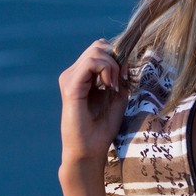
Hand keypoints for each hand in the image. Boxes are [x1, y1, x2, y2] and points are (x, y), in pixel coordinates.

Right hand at [59, 39, 128, 165]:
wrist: (90, 149)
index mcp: (82, 76)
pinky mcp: (70, 86)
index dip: (116, 57)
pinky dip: (106, 69)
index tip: (125, 76)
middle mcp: (73, 74)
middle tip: (120, 81)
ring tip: (114, 86)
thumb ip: (119, 77)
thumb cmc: (102, 127)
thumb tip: (124, 60)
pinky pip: (91, 62)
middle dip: (115, 59)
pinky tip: (110, 86)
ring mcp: (69, 78)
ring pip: (96, 51)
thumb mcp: (117, 97)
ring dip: (112, 66)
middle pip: (98, 46)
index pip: (99, 50)